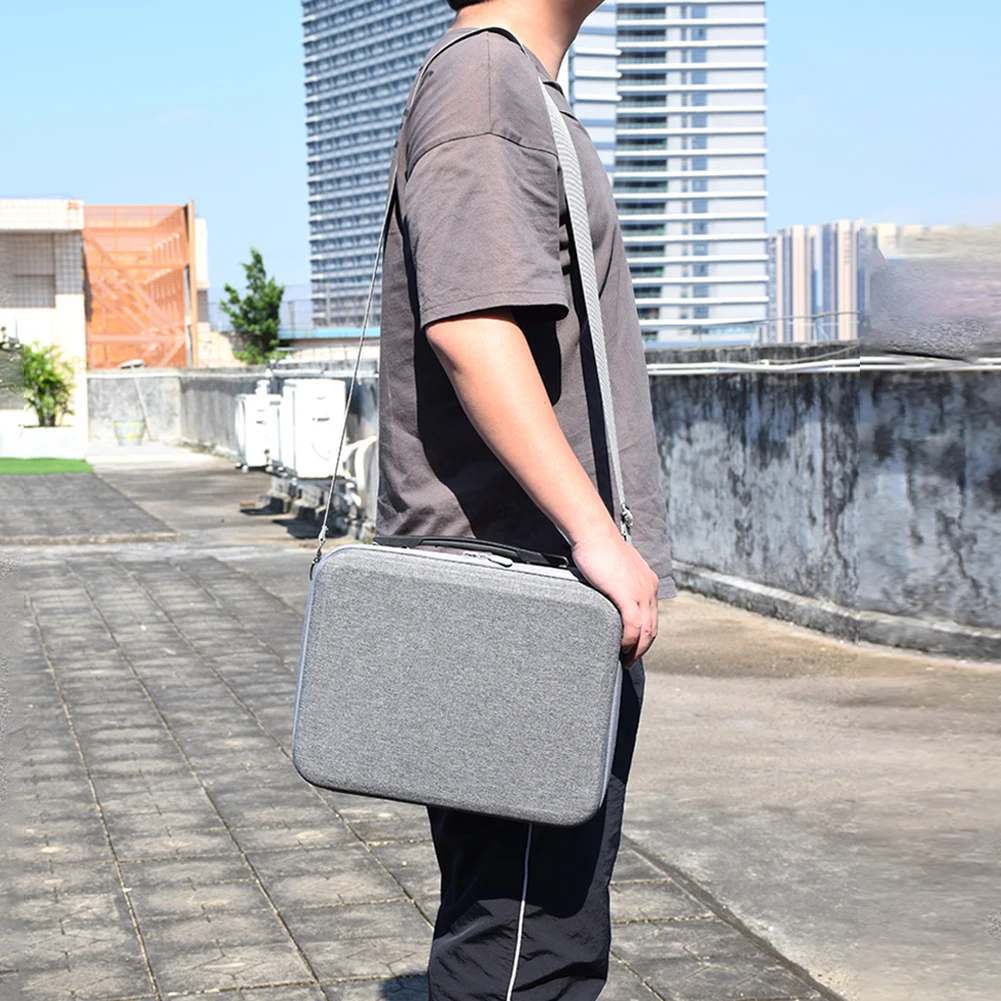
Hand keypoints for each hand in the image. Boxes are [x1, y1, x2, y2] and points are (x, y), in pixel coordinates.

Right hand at [571, 524, 659, 667]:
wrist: (593, 533)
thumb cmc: (598, 547)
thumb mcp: (615, 569)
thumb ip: (617, 583)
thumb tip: (608, 594)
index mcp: (648, 583)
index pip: (651, 616)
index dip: (644, 635)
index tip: (634, 646)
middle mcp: (649, 589)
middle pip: (652, 628)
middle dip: (642, 648)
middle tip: (629, 660)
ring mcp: (641, 592)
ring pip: (645, 631)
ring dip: (637, 650)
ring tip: (625, 660)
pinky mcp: (627, 594)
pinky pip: (633, 626)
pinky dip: (629, 641)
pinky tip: (620, 647)